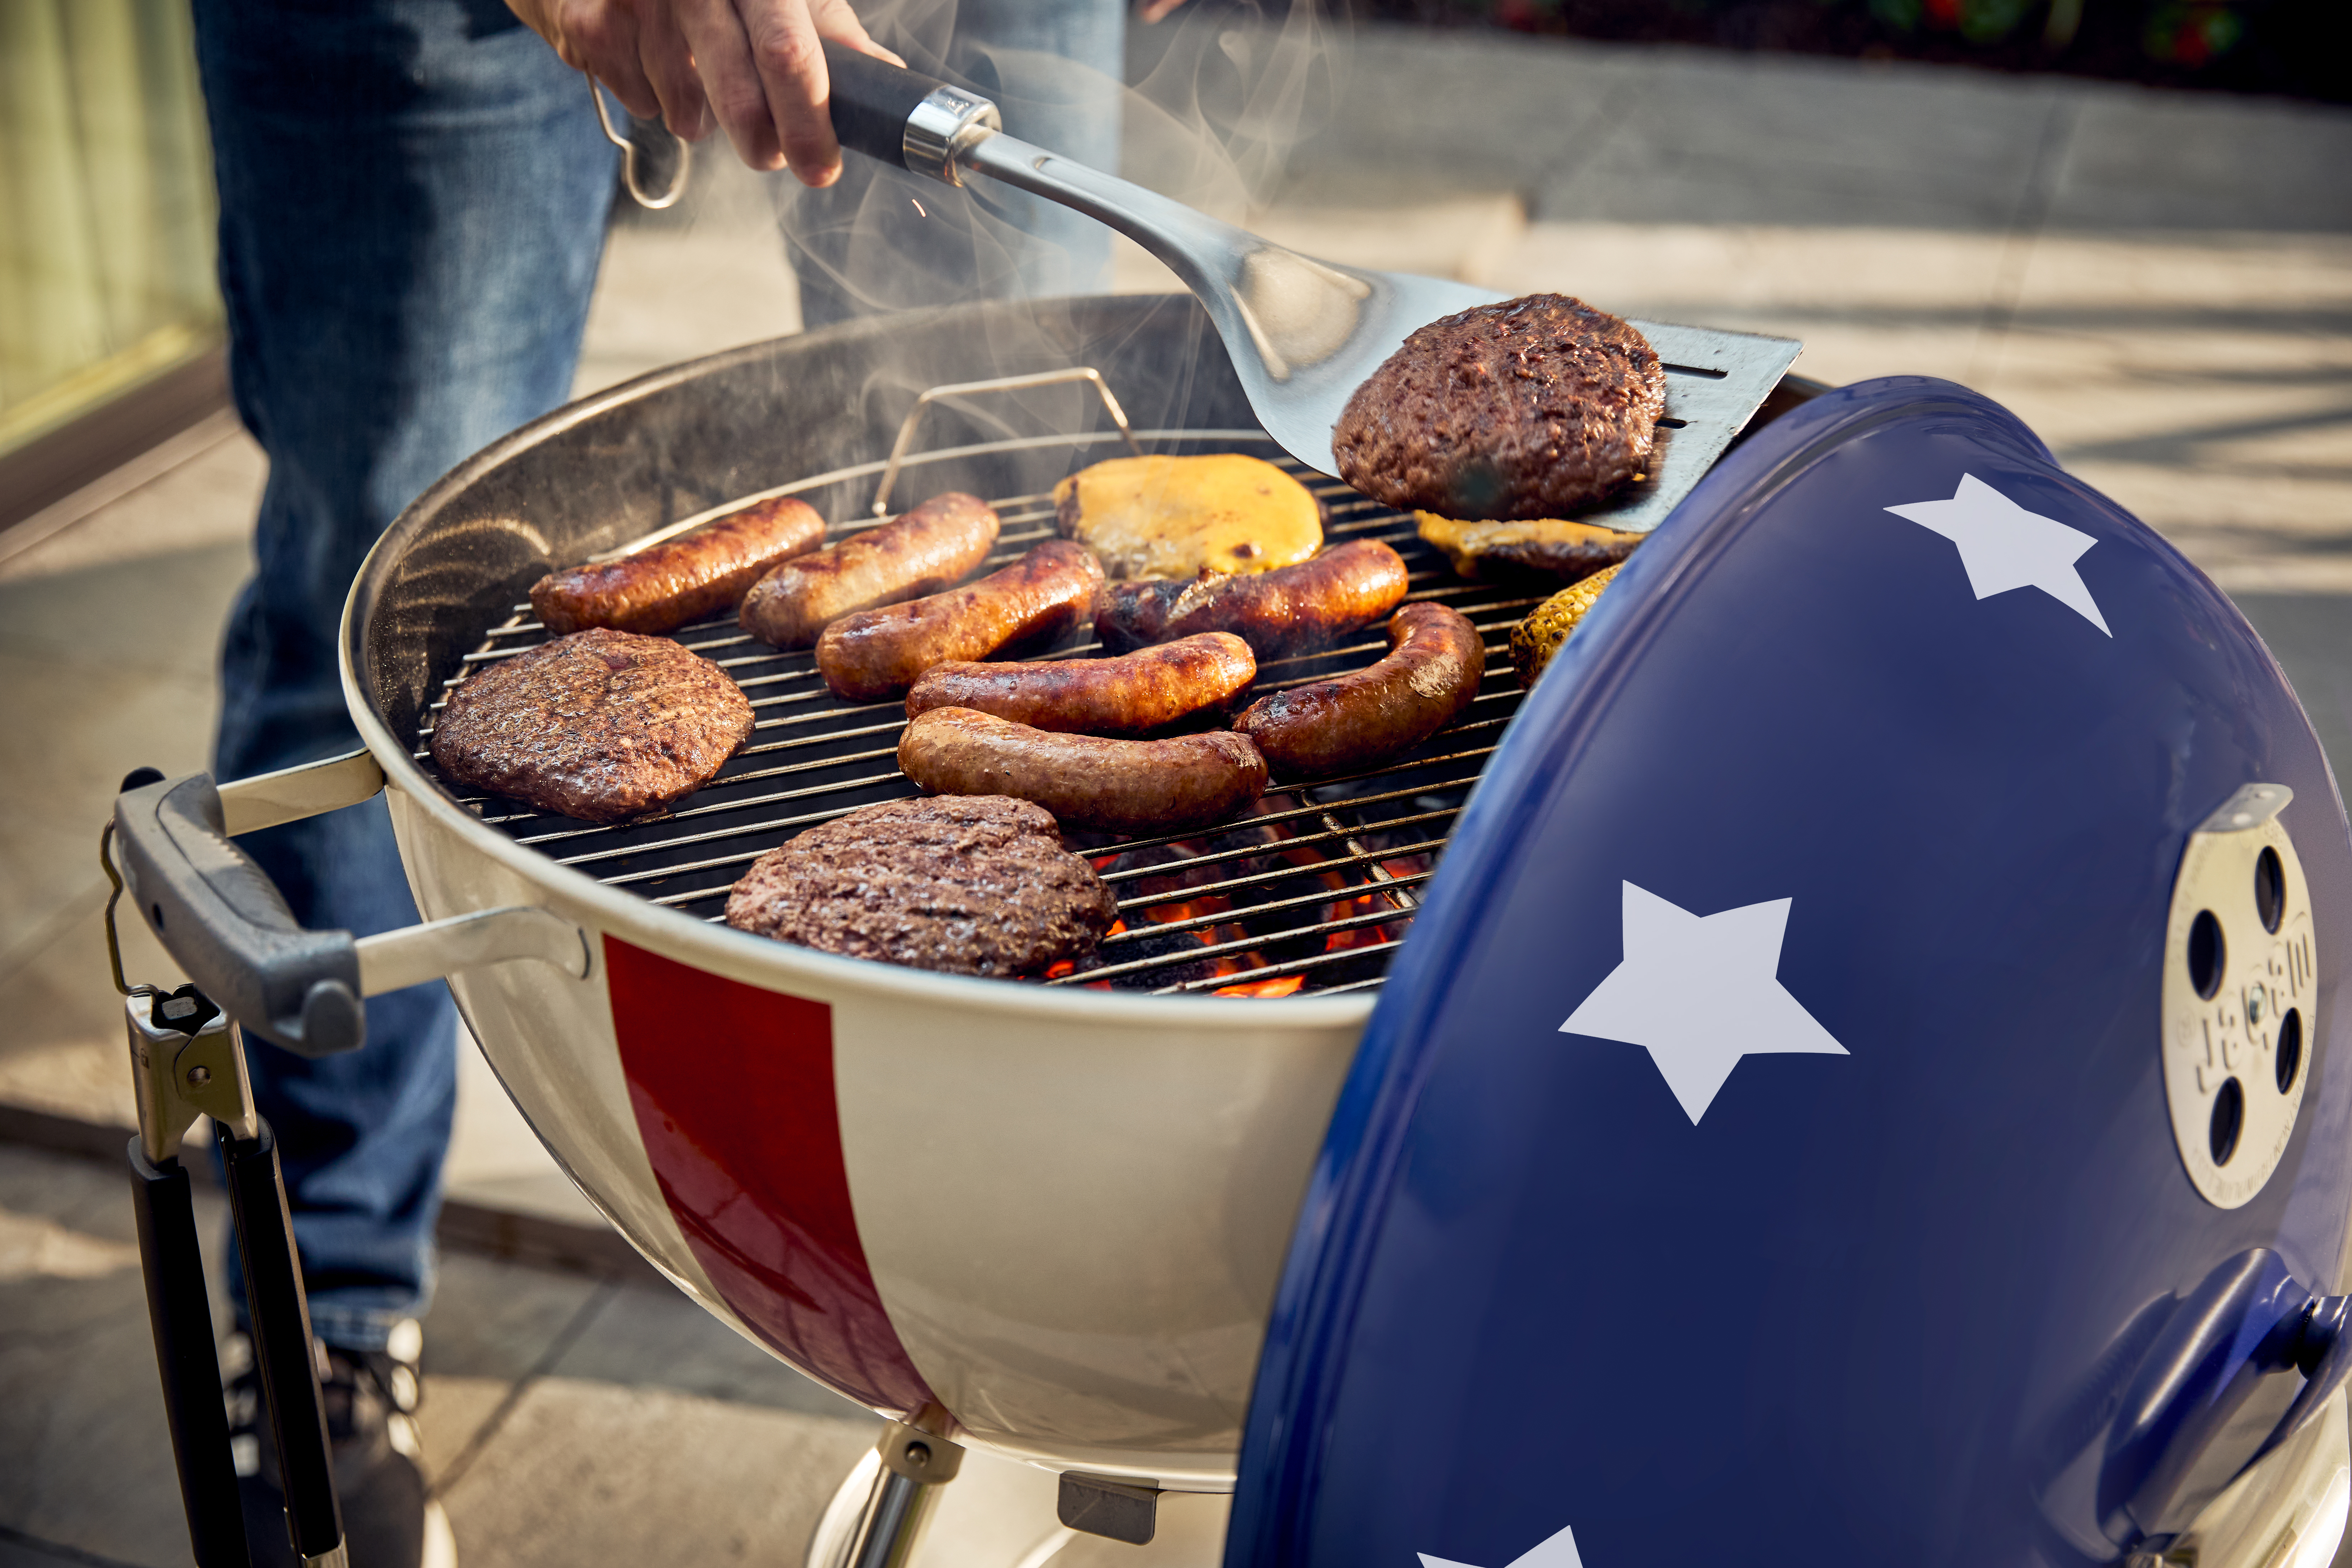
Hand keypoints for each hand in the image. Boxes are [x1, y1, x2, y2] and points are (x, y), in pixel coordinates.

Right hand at [507, 0, 903, 185]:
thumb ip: (826, 27)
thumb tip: (884, 75)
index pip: (788, 51)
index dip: (809, 120)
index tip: (821, 166)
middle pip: (738, 92)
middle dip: (762, 142)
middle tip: (770, 154)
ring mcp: (638, 1)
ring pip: (686, 108)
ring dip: (702, 114)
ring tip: (700, 76)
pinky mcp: (591, 26)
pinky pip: (642, 101)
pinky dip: (655, 97)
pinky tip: (655, 62)